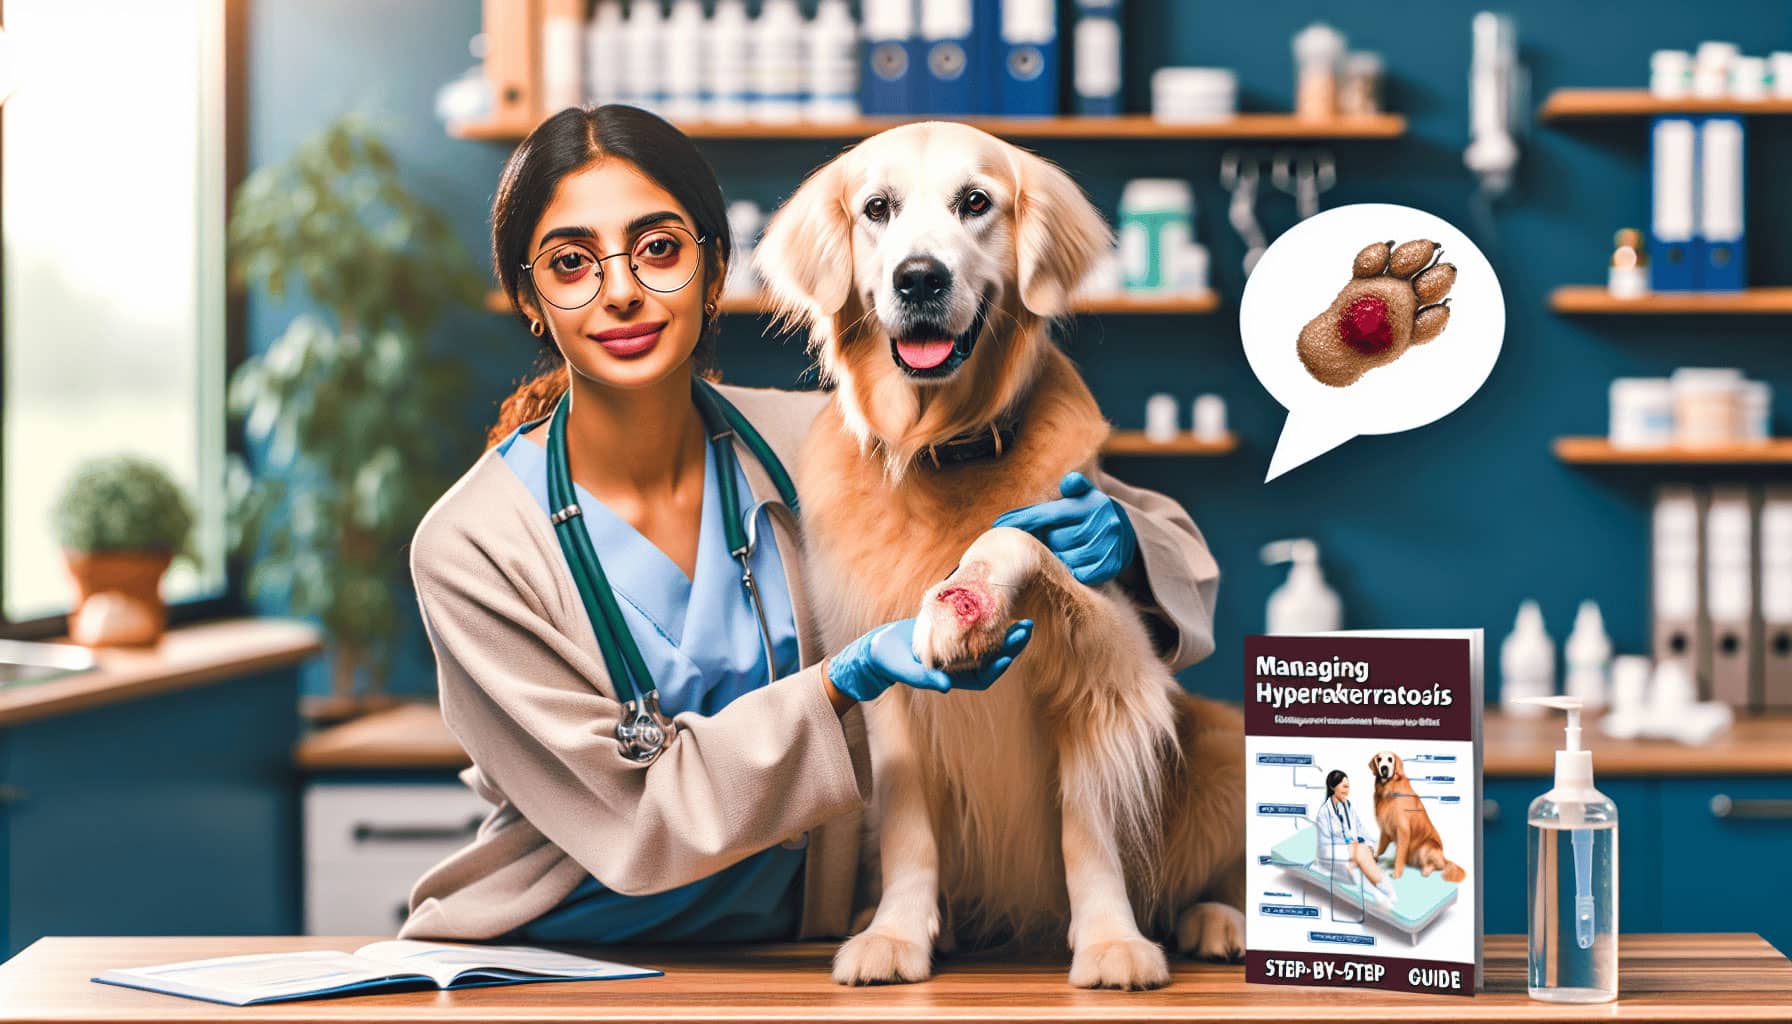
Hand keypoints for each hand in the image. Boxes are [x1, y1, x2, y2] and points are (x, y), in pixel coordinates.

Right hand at [826, 617, 1032, 702]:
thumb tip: (946, 687)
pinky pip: (978, 629)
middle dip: (1012, 646)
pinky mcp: (954, 633)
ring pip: (990, 644)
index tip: (1010, 656)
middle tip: (1027, 629)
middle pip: (993, 659)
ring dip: (1008, 634)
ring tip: (1024, 621)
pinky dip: (991, 621)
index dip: (998, 668)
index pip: (983, 677)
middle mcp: (960, 665)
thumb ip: (926, 678)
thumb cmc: (891, 662)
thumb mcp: (907, 670)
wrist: (879, 646)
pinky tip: (1001, 608)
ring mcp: (959, 649)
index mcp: (953, 677)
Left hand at [993, 471, 1136, 585]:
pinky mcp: (1113, 565)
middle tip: (1046, 543)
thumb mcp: (1087, 497)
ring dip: (1061, 559)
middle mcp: (1103, 522)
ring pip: (1067, 559)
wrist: (1132, 535)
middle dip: (1048, 542)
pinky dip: (1075, 572)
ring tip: (1065, 554)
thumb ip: (1073, 487)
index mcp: (1090, 503)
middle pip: (1056, 539)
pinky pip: (1082, 574)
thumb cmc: (1095, 516)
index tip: (998, 525)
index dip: (1022, 519)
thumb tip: (1069, 481)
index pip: (1048, 513)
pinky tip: (1074, 567)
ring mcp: (1109, 545)